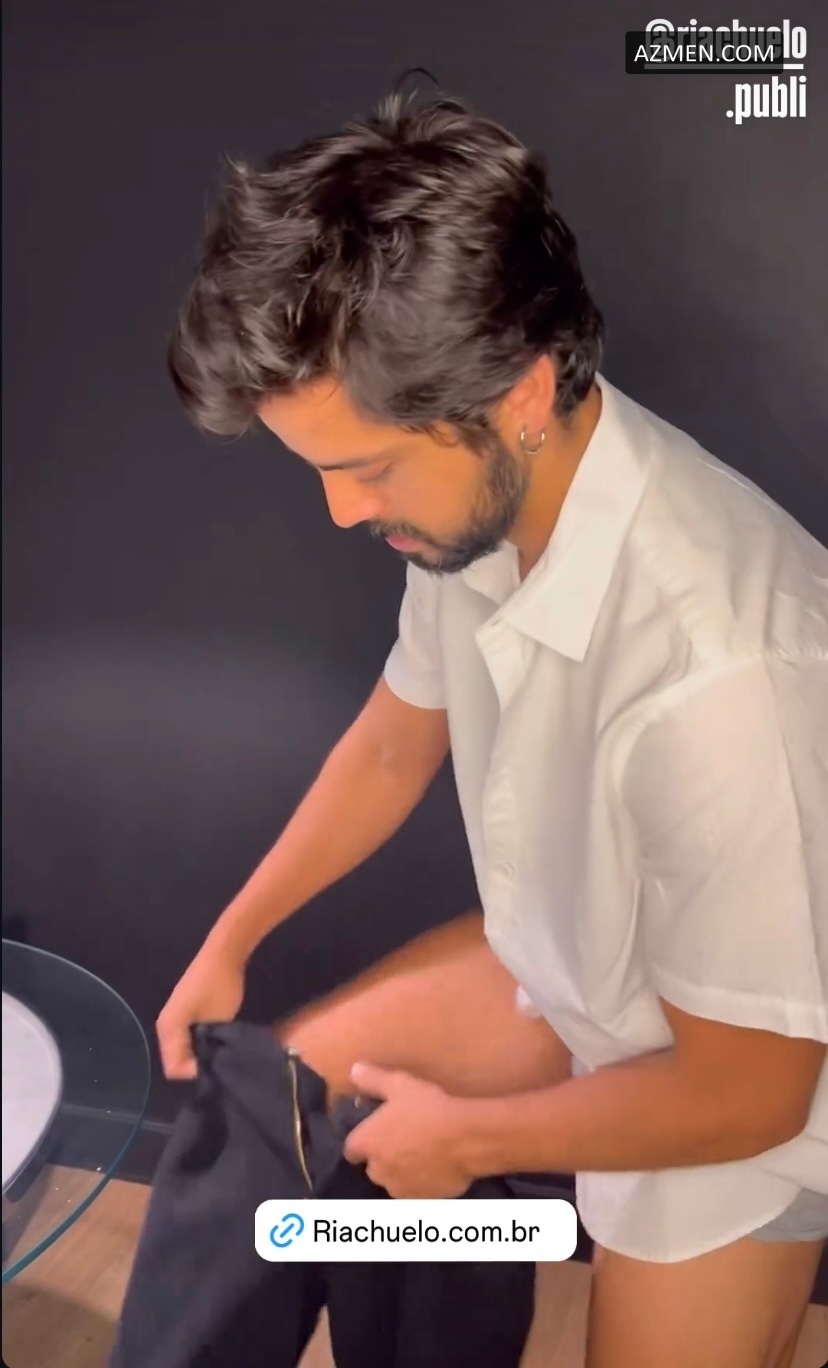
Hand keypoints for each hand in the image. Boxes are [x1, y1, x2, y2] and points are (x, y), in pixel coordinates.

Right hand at [156, 945, 244, 1079]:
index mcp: (168, 1028)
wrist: (224, 954)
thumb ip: (207, 1049)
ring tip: (222, 1055)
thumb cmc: (219, 986)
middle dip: (197, 1066)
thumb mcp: (217, 1021)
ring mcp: (175, 1018)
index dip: (195, 1073)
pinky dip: (202, 1043)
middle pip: (177, 1060)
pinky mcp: (186, 1013)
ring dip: (201, 1055)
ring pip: (184, 1049)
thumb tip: (205, 1070)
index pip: (174, 1068)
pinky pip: (189, 1038)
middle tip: (221, 1066)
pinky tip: (219, 1042)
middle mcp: (166, 1026)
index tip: (217, 1068)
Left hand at [342, 1062, 474, 1197]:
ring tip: (422, 1154)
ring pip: (395, 1181)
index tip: (377, 1133)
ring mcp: (400, 1188)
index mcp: (367, 1143)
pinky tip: (437, 1167)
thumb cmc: (428, 1109)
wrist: (464, 1139)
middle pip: (374, 1167)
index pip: (351, 1150)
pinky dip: (422, 1182)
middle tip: (404, 1139)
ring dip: (402, 1172)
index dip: (363, 1141)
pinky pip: (417, 1191)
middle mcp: (378, 1170)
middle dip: (384, 1157)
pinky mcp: (422, 1200)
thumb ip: (373, 1079)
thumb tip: (354, 1069)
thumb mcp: (400, 1084)